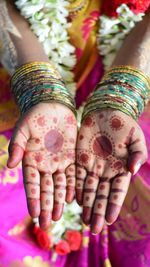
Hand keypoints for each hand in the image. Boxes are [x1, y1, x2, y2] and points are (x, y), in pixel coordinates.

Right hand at [7, 103, 76, 228]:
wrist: (53, 106)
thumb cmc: (34, 116)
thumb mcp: (22, 130)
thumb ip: (17, 147)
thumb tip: (11, 166)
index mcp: (31, 160)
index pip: (31, 183)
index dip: (33, 198)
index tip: (34, 213)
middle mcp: (45, 165)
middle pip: (46, 189)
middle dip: (46, 206)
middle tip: (48, 224)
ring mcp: (59, 162)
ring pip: (59, 185)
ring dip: (59, 201)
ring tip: (59, 216)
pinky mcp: (72, 157)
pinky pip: (73, 174)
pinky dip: (72, 186)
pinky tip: (73, 198)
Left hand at [76, 109, 146, 233]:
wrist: (107, 111)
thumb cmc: (124, 125)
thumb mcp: (136, 138)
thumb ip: (137, 154)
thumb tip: (133, 171)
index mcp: (120, 169)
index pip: (117, 192)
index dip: (113, 205)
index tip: (109, 220)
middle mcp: (106, 171)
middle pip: (101, 195)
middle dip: (98, 211)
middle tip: (93, 229)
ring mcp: (92, 166)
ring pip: (89, 189)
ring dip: (86, 204)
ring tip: (83, 220)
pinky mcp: (80, 159)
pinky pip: (77, 176)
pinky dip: (76, 188)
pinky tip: (75, 200)